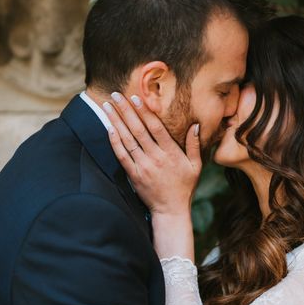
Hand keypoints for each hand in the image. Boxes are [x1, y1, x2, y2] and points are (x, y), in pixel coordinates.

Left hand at [103, 92, 201, 215]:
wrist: (171, 210)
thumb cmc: (184, 187)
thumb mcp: (196, 166)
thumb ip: (194, 145)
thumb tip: (196, 125)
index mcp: (171, 153)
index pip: (155, 127)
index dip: (144, 111)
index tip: (136, 97)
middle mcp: (156, 158)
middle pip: (138, 129)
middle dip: (125, 110)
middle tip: (115, 94)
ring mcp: (143, 167)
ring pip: (127, 140)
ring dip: (116, 121)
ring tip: (107, 106)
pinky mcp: (134, 175)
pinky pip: (122, 156)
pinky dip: (114, 142)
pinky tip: (109, 128)